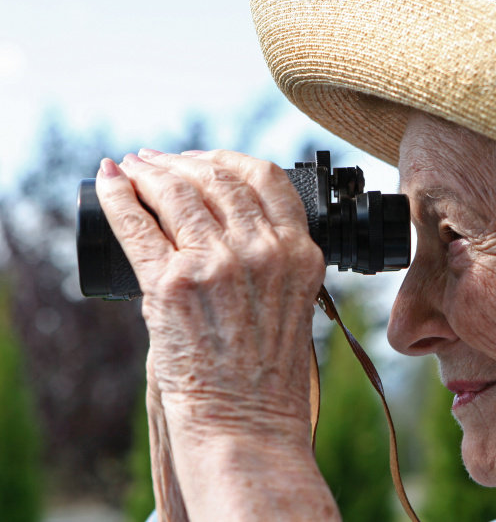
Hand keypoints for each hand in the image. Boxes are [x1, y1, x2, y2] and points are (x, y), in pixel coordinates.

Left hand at [95, 150, 334, 520]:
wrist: (247, 423)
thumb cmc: (269, 375)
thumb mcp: (292, 303)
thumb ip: (271, 257)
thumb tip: (221, 219)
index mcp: (300, 253)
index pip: (265, 178)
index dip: (228, 159)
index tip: (204, 161)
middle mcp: (263, 250)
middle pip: (218, 177)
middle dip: (183, 161)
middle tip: (158, 161)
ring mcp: (217, 264)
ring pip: (178, 191)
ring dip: (150, 172)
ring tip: (133, 167)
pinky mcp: (172, 284)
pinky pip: (137, 223)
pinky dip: (118, 195)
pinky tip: (110, 180)